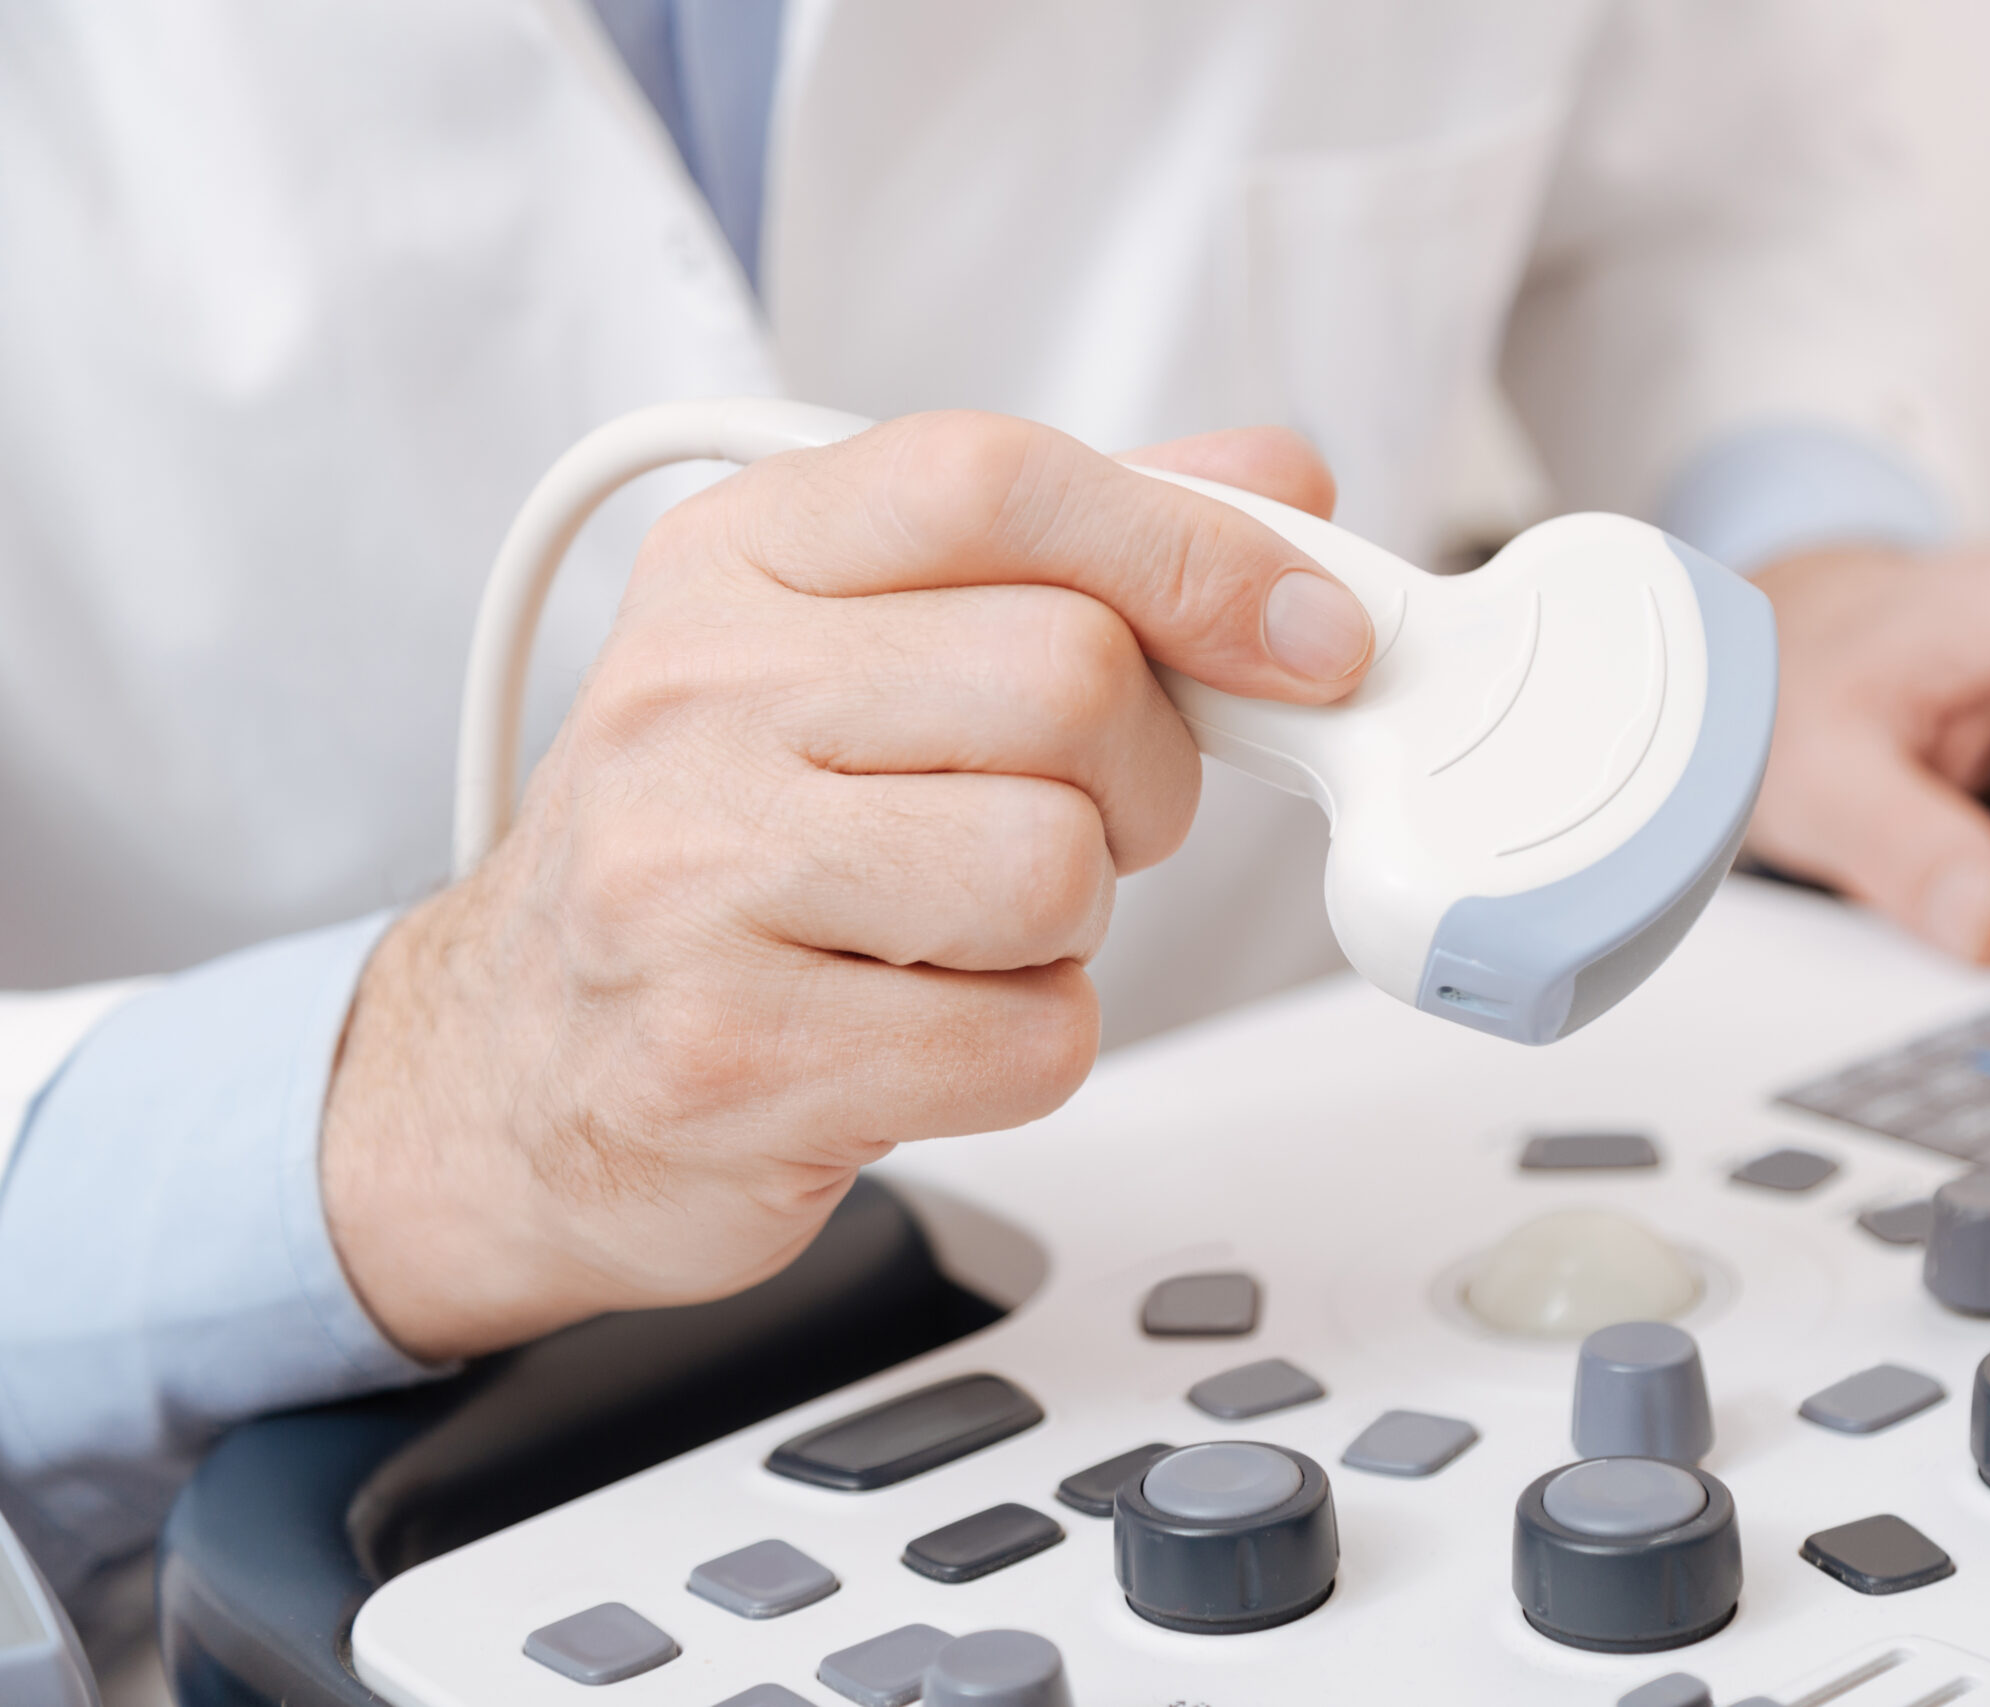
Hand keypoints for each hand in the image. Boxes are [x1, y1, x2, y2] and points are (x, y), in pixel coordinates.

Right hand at [320, 414, 1364, 1360]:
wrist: (521, 1068)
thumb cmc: (728, 843)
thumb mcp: (859, 646)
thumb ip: (1073, 552)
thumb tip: (1281, 480)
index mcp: (741, 558)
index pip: (995, 481)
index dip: (1195, 548)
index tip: (1309, 632)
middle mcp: (695, 693)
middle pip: (1070, 679)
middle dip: (1143, 775)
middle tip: (1080, 817)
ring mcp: (690, 878)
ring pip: (1057, 868)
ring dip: (1074, 921)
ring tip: (965, 923)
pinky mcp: (730, 1057)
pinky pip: (1027, 1038)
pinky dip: (1028, 1041)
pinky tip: (926, 1022)